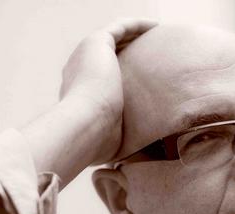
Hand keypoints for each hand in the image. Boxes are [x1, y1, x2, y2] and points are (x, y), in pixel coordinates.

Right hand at [59, 19, 156, 163]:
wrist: (84, 127)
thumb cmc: (95, 143)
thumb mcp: (108, 141)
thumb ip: (114, 142)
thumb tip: (123, 167)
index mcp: (79, 93)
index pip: (101, 80)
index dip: (122, 78)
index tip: (143, 82)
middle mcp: (78, 70)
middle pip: (107, 57)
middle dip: (129, 54)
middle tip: (152, 57)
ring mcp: (85, 55)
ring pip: (113, 38)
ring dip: (134, 36)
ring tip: (156, 36)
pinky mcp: (96, 43)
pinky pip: (120, 27)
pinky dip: (137, 25)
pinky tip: (156, 26)